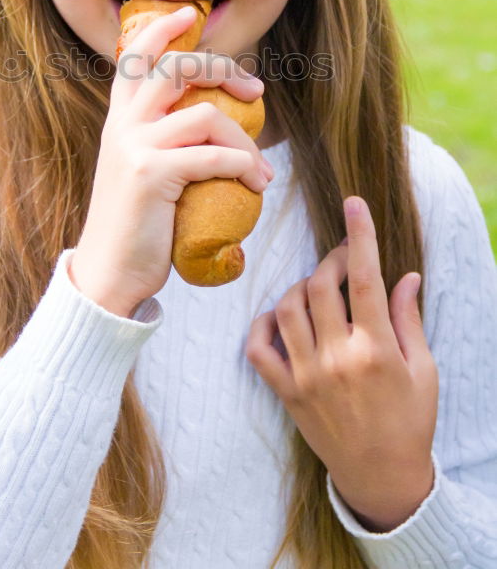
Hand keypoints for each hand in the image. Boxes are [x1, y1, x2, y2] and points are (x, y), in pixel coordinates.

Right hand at [71, 6, 269, 315]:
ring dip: (244, 138)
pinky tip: (255, 183)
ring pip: (204, 114)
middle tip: (254, 88)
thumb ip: (163, 140)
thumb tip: (214, 121)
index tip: (189, 17)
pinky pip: (212, 156)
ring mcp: (134, 146)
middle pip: (175, 67)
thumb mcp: (142, 169)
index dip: (160, 29)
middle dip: (221, 68)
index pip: (134, 57)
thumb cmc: (137, 223)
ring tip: (261, 168)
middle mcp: (123, 124)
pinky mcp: (150, 175)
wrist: (109, 272)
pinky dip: (243, 165)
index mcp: (119, 119)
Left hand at [245, 196, 438, 530]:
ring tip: (318, 288)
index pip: (366, 279)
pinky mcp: (286, 392)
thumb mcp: (423, 370)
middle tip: (343, 256)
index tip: (354, 204)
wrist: (381, 477)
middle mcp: (338, 358)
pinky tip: (279, 316)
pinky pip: (258, 349)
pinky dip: (262, 325)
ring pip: (287, 308)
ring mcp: (307, 376)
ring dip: (301, 287)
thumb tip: (406, 275)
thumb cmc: (410, 421)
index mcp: (377, 350)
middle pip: (321, 286)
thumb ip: (409, 319)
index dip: (359, 235)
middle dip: (332, 259)